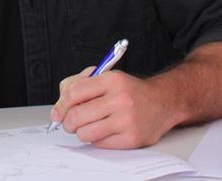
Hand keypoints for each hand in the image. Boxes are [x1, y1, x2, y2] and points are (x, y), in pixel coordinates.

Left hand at [51, 68, 178, 148]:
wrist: (163, 102)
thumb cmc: (130, 90)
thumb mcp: (107, 77)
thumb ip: (80, 86)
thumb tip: (58, 109)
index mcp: (111, 80)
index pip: (73, 93)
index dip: (61, 104)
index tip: (59, 111)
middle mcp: (120, 99)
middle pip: (76, 116)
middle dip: (68, 122)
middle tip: (70, 122)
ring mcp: (126, 120)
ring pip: (85, 133)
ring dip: (81, 132)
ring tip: (88, 126)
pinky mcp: (131, 138)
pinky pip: (99, 144)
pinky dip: (97, 139)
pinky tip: (104, 130)